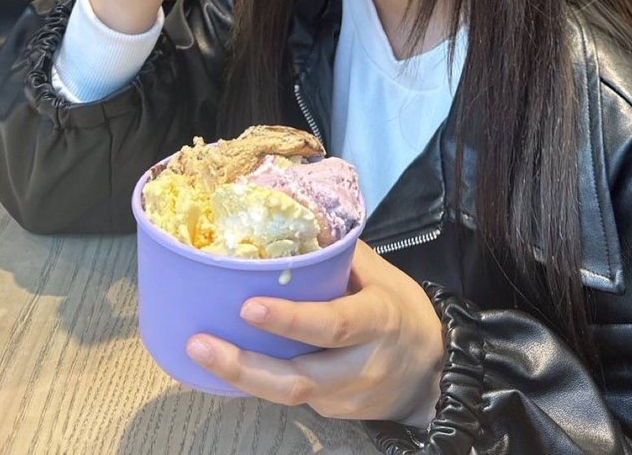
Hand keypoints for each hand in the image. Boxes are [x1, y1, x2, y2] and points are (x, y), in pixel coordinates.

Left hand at [186, 241, 443, 425]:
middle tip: (200, 342)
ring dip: (239, 375)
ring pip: (286, 394)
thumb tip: (295, 218)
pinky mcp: (331, 413)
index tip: (249, 306)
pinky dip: (255, 378)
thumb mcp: (382, 274)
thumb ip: (341, 253)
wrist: (433, 373)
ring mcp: (344, 397)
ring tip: (199, 350)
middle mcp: (360, 366)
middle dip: (245, 365)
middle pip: (299, 377)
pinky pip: (287, 395)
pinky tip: (225, 360)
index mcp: (378, 321)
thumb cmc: (402, 310)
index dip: (291, 319)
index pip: (333, 325)